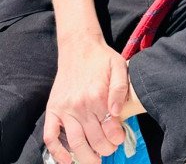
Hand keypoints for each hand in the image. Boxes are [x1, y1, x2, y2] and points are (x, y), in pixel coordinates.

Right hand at [44, 40, 126, 163]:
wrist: (78, 47)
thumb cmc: (101, 59)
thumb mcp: (119, 66)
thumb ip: (120, 89)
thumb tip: (116, 113)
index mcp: (98, 96)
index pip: (110, 129)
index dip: (117, 139)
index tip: (119, 139)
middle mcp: (80, 105)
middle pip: (94, 140)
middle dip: (105, 149)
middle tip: (110, 149)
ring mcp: (65, 109)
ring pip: (75, 143)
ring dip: (86, 157)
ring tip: (95, 160)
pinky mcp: (53, 109)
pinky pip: (50, 136)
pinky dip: (57, 153)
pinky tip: (66, 160)